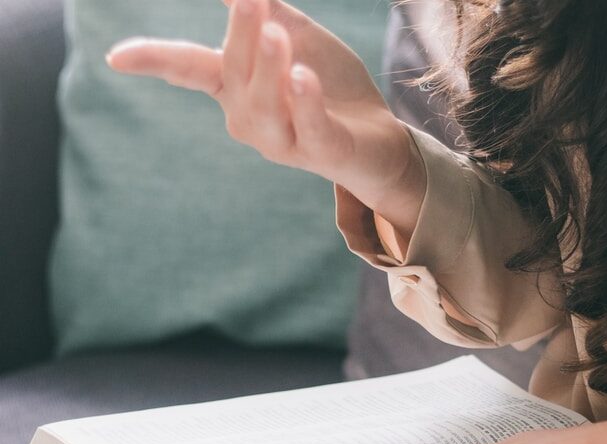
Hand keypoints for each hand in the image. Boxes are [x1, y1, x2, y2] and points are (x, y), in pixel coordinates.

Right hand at [105, 0, 425, 236]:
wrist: (378, 136)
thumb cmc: (327, 86)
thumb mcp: (295, 34)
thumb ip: (263, 10)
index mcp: (239, 88)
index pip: (190, 70)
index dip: (155, 62)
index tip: (115, 58)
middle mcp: (252, 119)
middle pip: (234, 72)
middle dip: (242, 34)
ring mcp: (285, 141)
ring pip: (262, 107)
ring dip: (267, 67)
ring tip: (278, 33)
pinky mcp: (323, 152)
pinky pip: (309, 127)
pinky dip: (305, 102)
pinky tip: (303, 75)